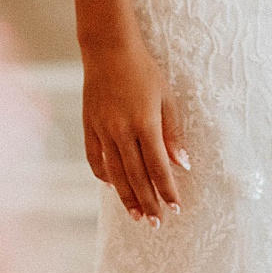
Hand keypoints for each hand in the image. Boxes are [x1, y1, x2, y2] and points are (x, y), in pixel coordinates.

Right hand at [81, 33, 188, 224]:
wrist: (108, 50)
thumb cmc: (143, 71)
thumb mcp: (166, 98)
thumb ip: (173, 133)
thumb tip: (182, 164)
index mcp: (145, 123)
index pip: (158, 167)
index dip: (167, 190)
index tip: (176, 207)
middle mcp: (121, 131)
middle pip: (136, 176)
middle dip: (148, 202)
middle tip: (157, 223)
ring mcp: (102, 130)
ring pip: (114, 174)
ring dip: (127, 198)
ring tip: (137, 216)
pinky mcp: (89, 126)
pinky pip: (94, 159)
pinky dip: (104, 176)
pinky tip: (113, 187)